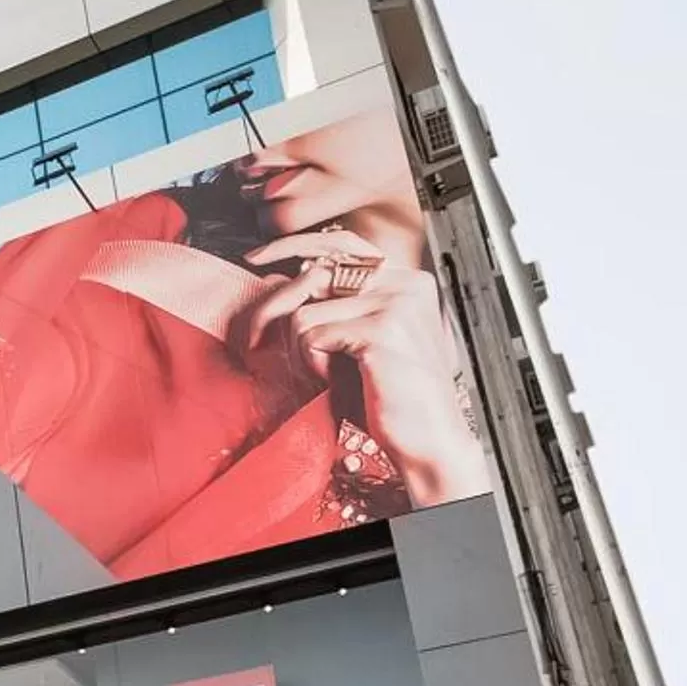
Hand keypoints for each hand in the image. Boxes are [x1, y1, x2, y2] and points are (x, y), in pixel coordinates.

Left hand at [231, 254, 488, 505]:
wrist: (430, 442)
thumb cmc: (391, 398)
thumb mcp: (359, 343)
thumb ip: (333, 308)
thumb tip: (276, 280)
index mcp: (406, 281)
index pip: (341, 243)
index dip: (293, 244)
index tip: (256, 257)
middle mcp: (405, 284)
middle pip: (313, 274)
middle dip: (274, 310)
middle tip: (257, 341)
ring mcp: (396, 304)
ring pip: (304, 312)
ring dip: (300, 353)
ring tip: (322, 376)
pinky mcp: (381, 331)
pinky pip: (311, 337)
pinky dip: (311, 365)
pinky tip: (334, 383)